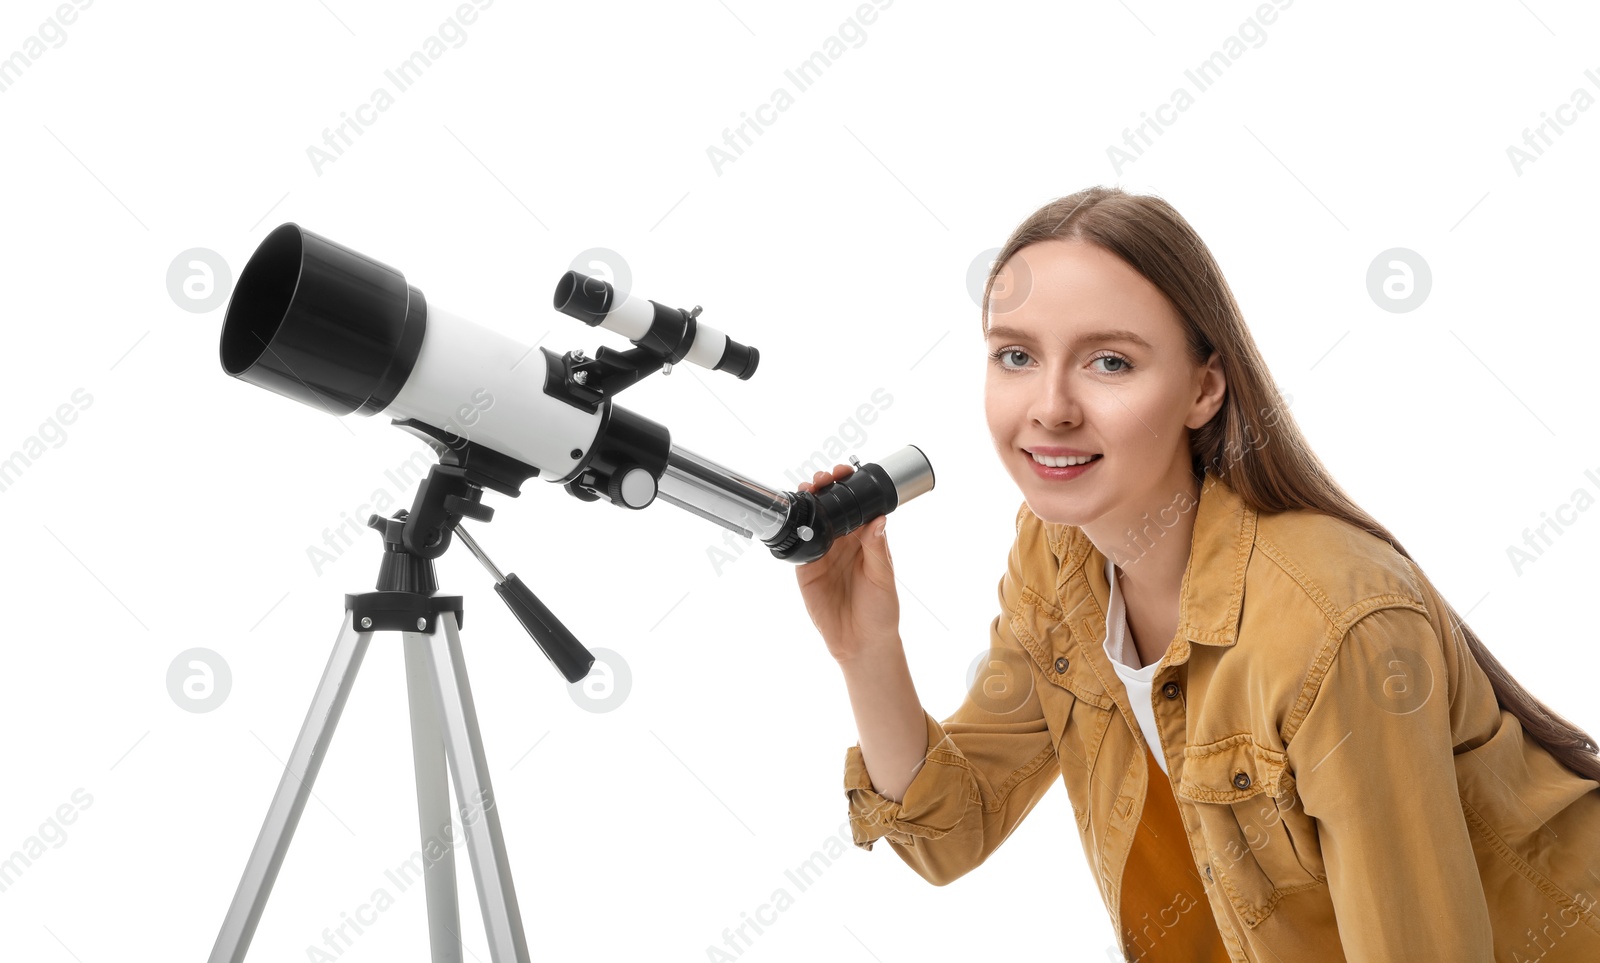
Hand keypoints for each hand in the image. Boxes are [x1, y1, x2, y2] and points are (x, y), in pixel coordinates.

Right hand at [794, 463, 900, 661]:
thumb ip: (877, 548)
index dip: (850, 488)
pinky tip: (795, 519)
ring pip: (812, 523)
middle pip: (831, 509)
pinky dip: (796, 531)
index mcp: (864, 540)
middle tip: (822, 478)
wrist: (861, 642)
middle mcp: (842, 544)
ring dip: (808, 504)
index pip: (856, 506)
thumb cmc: (880, 610)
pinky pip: (798, 547)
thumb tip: (879, 520)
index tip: (846, 473)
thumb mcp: (883, 577)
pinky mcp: (806, 570)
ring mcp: (823, 556)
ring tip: (807, 489)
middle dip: (824, 489)